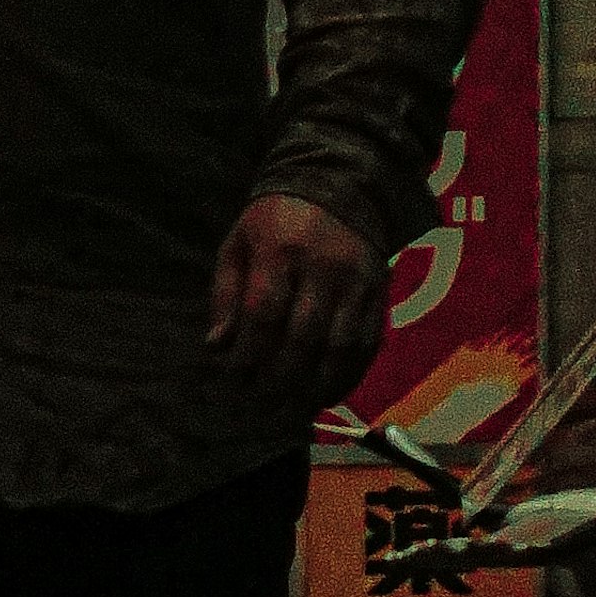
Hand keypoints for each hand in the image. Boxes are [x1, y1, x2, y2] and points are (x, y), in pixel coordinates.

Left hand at [204, 191, 386, 408]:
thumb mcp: (238, 244)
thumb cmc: (274, 222)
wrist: (339, 186)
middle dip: (279, 379)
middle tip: (259, 406)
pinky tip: (325, 396)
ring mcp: (357, 281)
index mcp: (281, 250)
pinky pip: (367, 343)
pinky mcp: (378, 293)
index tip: (233, 379)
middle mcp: (325, 267)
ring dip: (315, 386)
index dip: (247, 354)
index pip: (264, 313)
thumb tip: (217, 347)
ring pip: (339, 346)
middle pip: (303, 336)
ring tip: (291, 410)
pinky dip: (347, 376)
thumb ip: (225, 295)